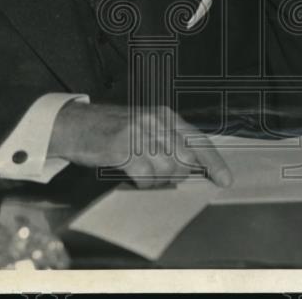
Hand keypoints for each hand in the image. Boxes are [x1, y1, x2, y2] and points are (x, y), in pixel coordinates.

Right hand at [47, 101, 232, 188]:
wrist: (75, 125)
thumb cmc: (110, 129)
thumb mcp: (145, 127)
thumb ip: (168, 142)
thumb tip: (192, 168)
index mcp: (164, 115)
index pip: (198, 140)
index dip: (214, 162)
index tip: (225, 180)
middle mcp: (155, 122)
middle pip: (185, 160)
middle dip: (179, 175)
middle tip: (160, 175)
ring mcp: (140, 135)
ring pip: (167, 171)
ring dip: (158, 181)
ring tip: (142, 173)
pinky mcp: (124, 150)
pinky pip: (146, 179)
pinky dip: (143, 185)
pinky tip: (133, 178)